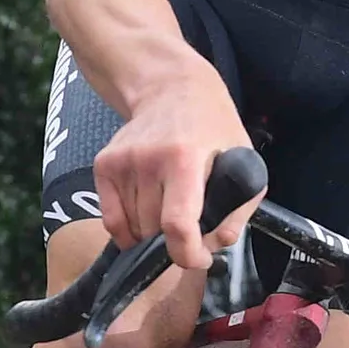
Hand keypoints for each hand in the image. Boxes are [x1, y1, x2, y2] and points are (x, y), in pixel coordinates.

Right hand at [90, 58, 253, 269]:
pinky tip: (147, 214)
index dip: (187, 255)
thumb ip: (238, 210)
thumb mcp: (244, 162)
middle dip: (174, 241)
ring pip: (132, 228)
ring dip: (151, 234)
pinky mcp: (104, 164)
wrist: (172, 89)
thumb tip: (216, 245)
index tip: (199, 258)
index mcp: (185, 160)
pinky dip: (128, 228)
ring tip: (170, 211)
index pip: (177, 225)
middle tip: (191, 229)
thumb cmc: (214, 129)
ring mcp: (122, 162)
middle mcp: (148, 160)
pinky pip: (111, 219)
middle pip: (153, 231)